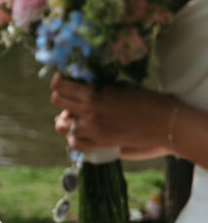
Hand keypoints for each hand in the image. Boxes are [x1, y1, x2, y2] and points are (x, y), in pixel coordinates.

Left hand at [50, 73, 173, 153]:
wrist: (163, 124)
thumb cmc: (146, 100)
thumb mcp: (121, 86)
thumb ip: (100, 85)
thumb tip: (85, 82)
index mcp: (94, 95)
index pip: (61, 86)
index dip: (59, 80)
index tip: (62, 78)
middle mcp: (89, 113)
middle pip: (58, 101)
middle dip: (61, 95)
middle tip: (69, 93)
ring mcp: (92, 131)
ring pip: (61, 124)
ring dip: (65, 117)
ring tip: (74, 114)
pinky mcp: (99, 144)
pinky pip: (74, 142)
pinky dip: (74, 136)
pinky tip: (81, 130)